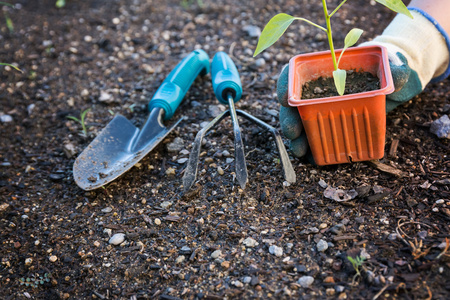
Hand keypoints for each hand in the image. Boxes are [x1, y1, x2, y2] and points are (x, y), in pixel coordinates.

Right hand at [276, 50, 421, 157]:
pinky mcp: (331, 124)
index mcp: (327, 68)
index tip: (285, 99)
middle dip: (289, 118)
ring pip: (300, 122)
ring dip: (297, 137)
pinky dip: (312, 147)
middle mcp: (318, 88)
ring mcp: (322, 107)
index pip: (297, 71)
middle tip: (293, 132)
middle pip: (294, 102)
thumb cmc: (387, 68)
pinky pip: (315, 136)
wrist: (394, 84)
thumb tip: (398, 74)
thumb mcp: (393, 65)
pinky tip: (312, 157)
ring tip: (300, 151)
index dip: (286, 84)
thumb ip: (395, 68)